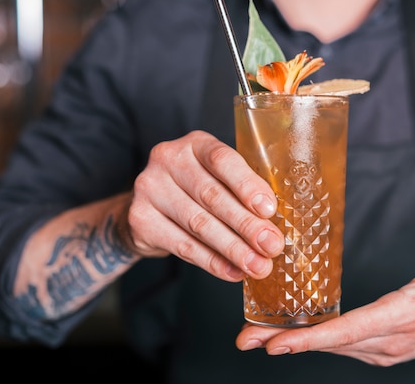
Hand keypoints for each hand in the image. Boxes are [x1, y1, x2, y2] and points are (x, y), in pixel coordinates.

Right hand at [121, 130, 283, 280]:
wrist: (151, 206)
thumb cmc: (198, 189)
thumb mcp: (220, 178)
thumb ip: (243, 193)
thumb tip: (274, 227)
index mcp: (196, 144)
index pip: (222, 160)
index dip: (247, 185)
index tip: (269, 210)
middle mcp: (168, 159)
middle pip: (212, 196)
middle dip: (247, 225)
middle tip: (272, 246)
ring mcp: (150, 188)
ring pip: (199, 224)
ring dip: (233, 249)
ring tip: (258, 266)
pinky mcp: (140, 219)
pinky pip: (183, 246)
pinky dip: (212, 262)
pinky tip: (233, 271)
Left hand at [235, 237, 414, 365]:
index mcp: (405, 317)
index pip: (354, 329)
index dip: (316, 338)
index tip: (280, 342)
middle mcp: (389, 340)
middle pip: (331, 342)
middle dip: (287, 342)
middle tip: (245, 339)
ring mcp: (382, 348)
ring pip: (330, 346)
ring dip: (292, 343)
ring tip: (253, 337)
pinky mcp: (376, 346)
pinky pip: (338, 344)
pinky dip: (310, 340)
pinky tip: (285, 334)